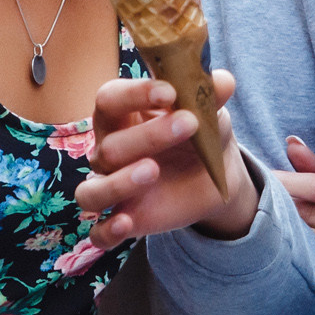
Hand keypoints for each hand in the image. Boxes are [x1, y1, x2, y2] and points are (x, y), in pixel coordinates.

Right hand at [73, 69, 258, 246]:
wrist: (214, 175)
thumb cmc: (198, 132)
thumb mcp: (209, 112)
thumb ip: (210, 96)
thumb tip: (222, 81)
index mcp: (121, 115)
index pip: (110, 99)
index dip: (134, 94)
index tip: (169, 91)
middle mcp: (108, 150)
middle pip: (109, 146)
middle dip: (148, 136)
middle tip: (189, 124)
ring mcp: (111, 186)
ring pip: (91, 191)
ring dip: (119, 183)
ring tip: (152, 170)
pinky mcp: (122, 220)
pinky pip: (98, 233)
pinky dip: (107, 230)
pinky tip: (127, 222)